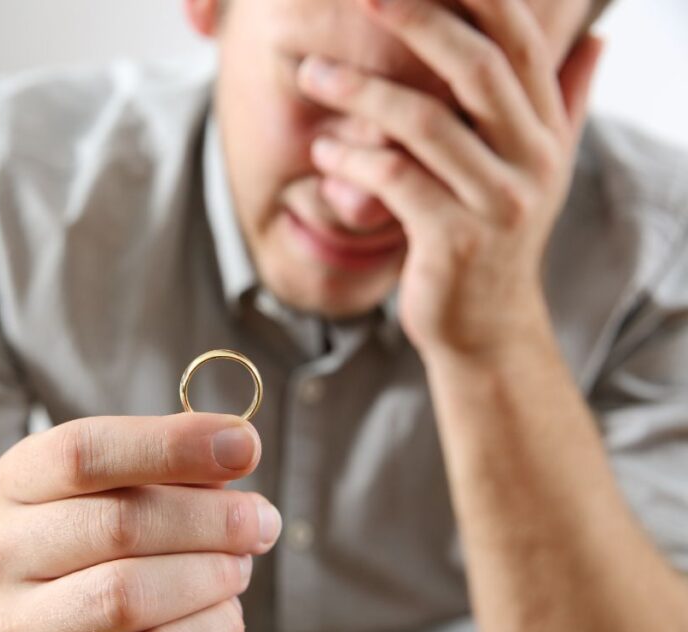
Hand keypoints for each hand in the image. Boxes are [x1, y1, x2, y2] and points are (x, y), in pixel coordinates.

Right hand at [0, 413, 281, 631]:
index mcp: (15, 483)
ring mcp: (22, 627)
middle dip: (211, 519)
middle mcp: (3, 553)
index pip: (84, 452)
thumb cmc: (91, 539)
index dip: (172, 445)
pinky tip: (223, 610)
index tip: (245, 445)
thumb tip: (237, 450)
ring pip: (130, 596)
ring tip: (238, 566)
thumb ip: (168, 466)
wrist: (38, 624)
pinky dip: (209, 630)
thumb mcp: (111, 485)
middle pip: (118, 524)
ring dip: (210, 576)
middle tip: (260, 520)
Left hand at [297, 0, 604, 359]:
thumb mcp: (536, 170)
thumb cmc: (491, 235)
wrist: (484, 325)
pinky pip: (394, 180)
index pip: (520, 43)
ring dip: (360, 91)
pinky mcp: (455, 241)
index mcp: (544, 132)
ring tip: (312, 75)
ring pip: (424, 122)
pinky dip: (351, 158)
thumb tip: (596, 40)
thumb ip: (561, 104)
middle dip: (417, 20)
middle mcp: (532, 161)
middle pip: (476, 68)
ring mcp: (497, 203)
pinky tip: (323, 152)